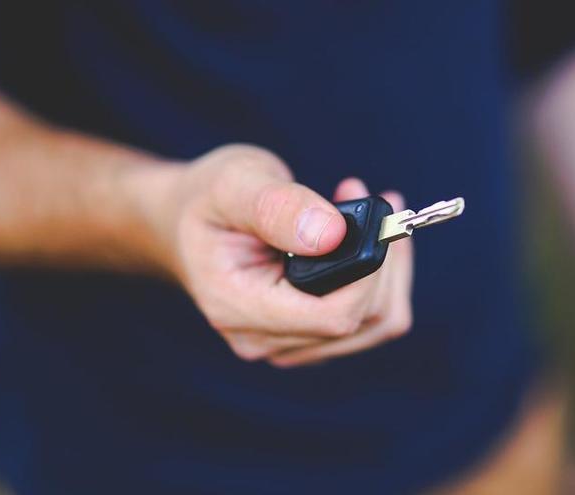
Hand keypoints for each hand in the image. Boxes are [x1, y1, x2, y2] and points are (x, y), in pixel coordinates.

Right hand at [152, 144, 412, 364]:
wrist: (187, 223)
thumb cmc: (207, 200)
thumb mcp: (233, 183)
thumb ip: (278, 207)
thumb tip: (332, 234)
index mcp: (238, 308)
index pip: (332, 317)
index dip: (368, 273)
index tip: (371, 217)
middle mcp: (264, 339)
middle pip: (362, 322)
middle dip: (382, 260)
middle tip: (369, 196)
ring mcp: (288, 343)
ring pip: (375, 324)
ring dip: (388, 266)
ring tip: (365, 210)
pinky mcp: (309, 335)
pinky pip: (369, 319)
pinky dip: (380, 276)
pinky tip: (361, 235)